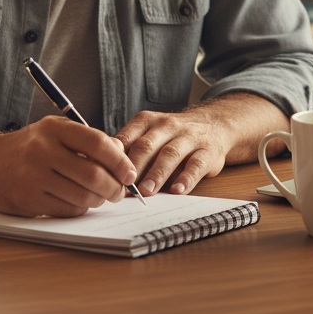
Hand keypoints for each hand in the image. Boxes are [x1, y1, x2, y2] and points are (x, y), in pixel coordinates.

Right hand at [0, 116, 139, 218]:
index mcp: (54, 128)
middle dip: (114, 187)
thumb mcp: (55, 132)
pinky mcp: (27, 200)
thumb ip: (87, 140)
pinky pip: (66, 209)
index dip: (119, 160)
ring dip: (99, 200)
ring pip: (81, 196)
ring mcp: (33, 177)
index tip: (130, 172)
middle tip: (121, 191)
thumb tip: (122, 155)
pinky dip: (81, 208)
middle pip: (91, 174)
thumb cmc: (30, 147)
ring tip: (103, 197)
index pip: (96, 143)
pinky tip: (82, 202)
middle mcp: (42, 150)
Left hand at [114, 94, 287, 197]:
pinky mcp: (207, 151)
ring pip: (170, 154)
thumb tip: (97, 170)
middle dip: (133, 167)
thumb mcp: (149, 133)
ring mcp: (188, 137)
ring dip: (157, 173)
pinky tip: (178, 190)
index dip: (113, 158)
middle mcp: (166, 126)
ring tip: (146, 191)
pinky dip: (186, 178)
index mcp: (146, 122)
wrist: (214, 124)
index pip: (126, 138)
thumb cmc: (172, 135)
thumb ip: (128, 148)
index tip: (102, 176)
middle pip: (146, 146)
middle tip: (122, 187)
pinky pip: (196, 165)